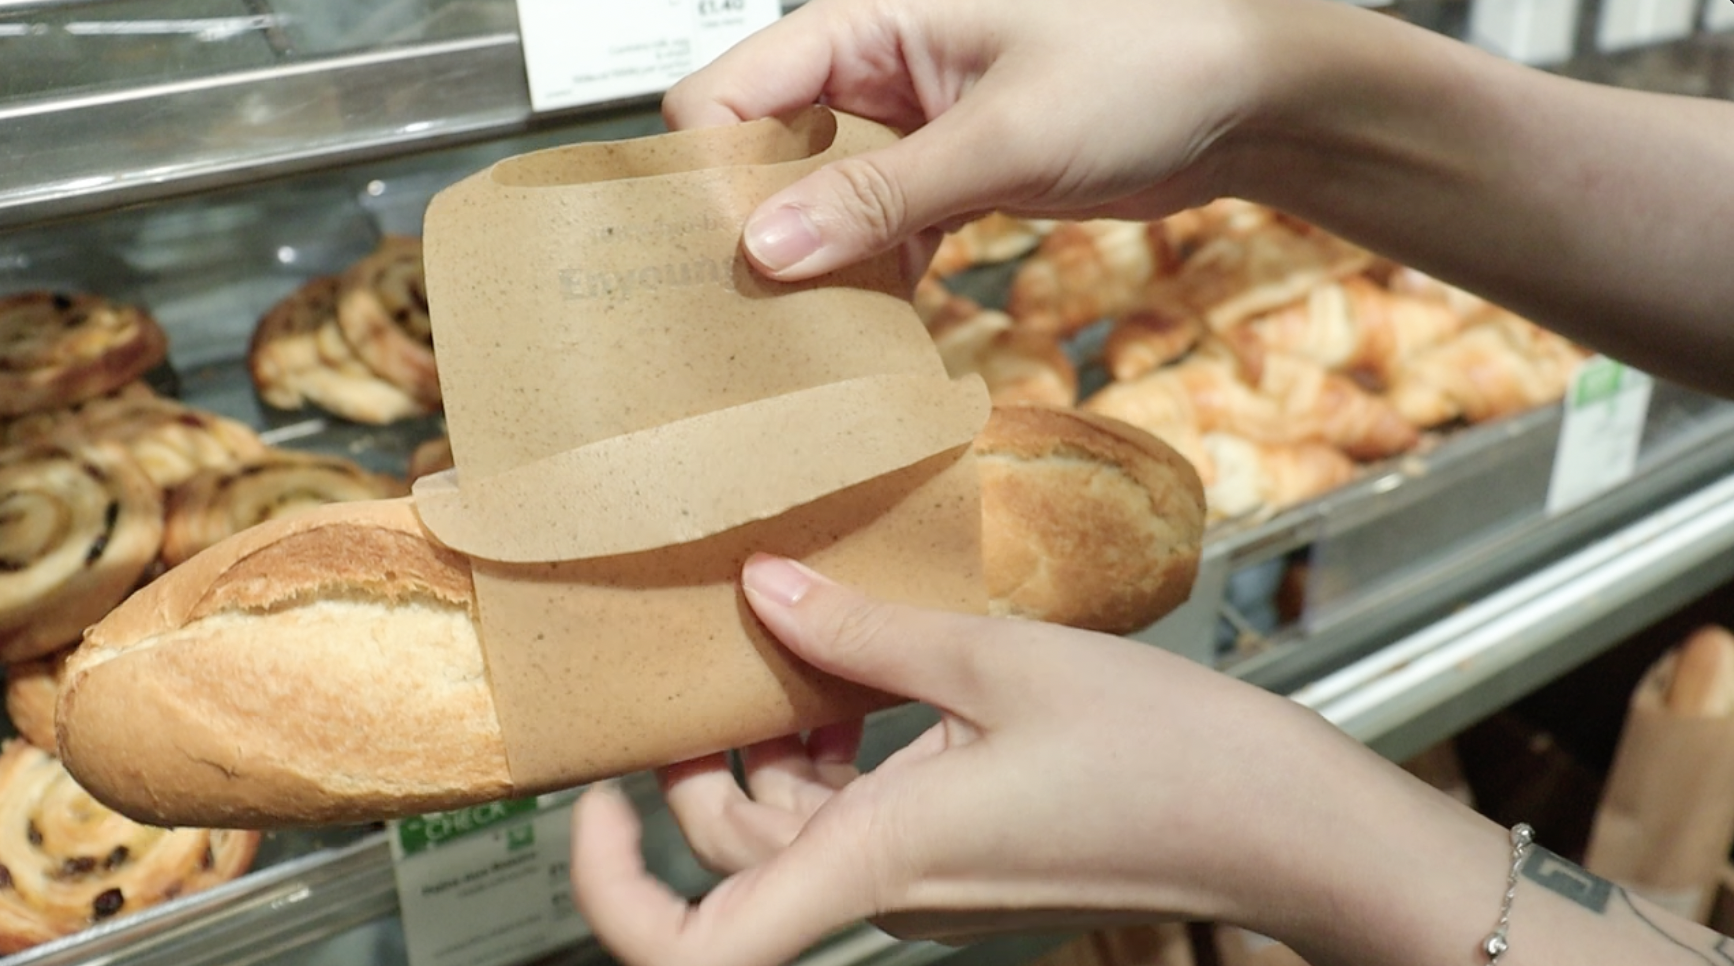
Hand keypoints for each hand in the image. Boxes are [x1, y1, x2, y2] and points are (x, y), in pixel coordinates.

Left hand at [569, 554, 1419, 965]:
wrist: (1282, 826)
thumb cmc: (1164, 752)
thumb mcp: (999, 662)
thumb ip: (862, 630)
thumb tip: (758, 590)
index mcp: (878, 860)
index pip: (695, 951)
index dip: (609, 892)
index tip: (594, 803)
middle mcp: (885, 889)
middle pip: (732, 850)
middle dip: (706, 751)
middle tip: (728, 644)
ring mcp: (922, 881)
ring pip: (791, 826)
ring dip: (778, 736)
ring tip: (815, 635)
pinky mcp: (957, 857)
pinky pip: (855, 811)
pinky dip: (838, 742)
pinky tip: (869, 666)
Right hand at [662, 0, 1308, 279]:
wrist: (1243, 103)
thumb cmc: (1143, 70)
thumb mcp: (1002, 138)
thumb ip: (880, 196)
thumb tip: (767, 248)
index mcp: (864, 23)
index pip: (730, 92)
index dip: (708, 175)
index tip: (711, 261)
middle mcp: (871, 72)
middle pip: (762, 153)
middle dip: (754, 230)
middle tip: (754, 316)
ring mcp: (905, 128)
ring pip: (816, 202)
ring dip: (817, 265)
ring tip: (813, 336)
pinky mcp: (943, 176)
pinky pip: (874, 231)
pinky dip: (872, 277)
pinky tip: (879, 325)